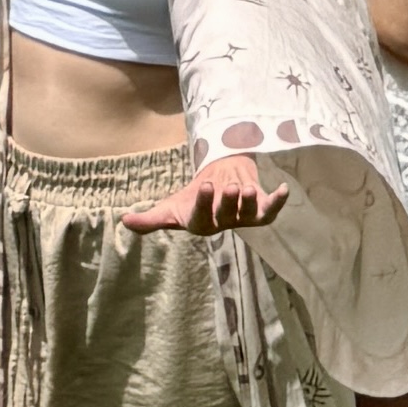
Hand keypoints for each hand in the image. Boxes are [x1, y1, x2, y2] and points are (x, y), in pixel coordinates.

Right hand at [119, 149, 280, 236]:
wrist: (219, 183)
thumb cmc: (193, 199)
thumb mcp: (171, 207)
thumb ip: (151, 220)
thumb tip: (124, 223)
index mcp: (202, 223)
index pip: (202, 218)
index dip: (204, 204)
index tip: (205, 186)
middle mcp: (224, 222)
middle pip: (227, 216)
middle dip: (228, 203)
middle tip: (227, 187)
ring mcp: (243, 215)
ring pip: (249, 212)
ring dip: (249, 202)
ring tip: (248, 189)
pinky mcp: (260, 207)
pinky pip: (271, 208)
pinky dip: (278, 201)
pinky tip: (283, 189)